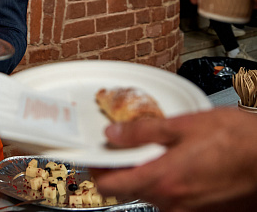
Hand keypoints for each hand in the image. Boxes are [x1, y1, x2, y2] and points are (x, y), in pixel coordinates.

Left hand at [93, 109, 256, 211]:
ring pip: (151, 194)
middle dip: (123, 168)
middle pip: (130, 190)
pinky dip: (168, 180)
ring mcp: (189, 211)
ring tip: (160, 148)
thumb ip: (141, 131)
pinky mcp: (204, 211)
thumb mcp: (181, 125)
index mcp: (163, 180)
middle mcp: (173, 203)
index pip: (110, 187)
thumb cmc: (234, 139)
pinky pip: (174, 198)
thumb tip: (113, 134)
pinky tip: (180, 161)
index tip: (94, 156)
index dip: (96, 169)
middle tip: (127, 144)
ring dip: (147, 173)